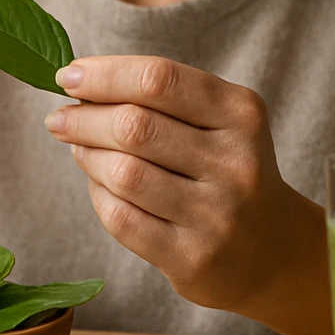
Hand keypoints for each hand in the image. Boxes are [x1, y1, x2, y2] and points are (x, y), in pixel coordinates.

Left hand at [45, 55, 331, 334]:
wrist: (274, 251)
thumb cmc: (226, 169)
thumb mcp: (216, 121)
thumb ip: (157, 98)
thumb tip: (77, 86)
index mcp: (241, 114)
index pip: (159, 79)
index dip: (103, 74)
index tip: (67, 76)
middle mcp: (235, 163)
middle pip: (134, 126)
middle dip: (84, 118)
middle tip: (60, 118)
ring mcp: (216, 215)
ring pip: (122, 173)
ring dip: (87, 156)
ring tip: (80, 149)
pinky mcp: (192, 259)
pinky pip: (121, 218)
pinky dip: (98, 196)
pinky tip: (100, 186)